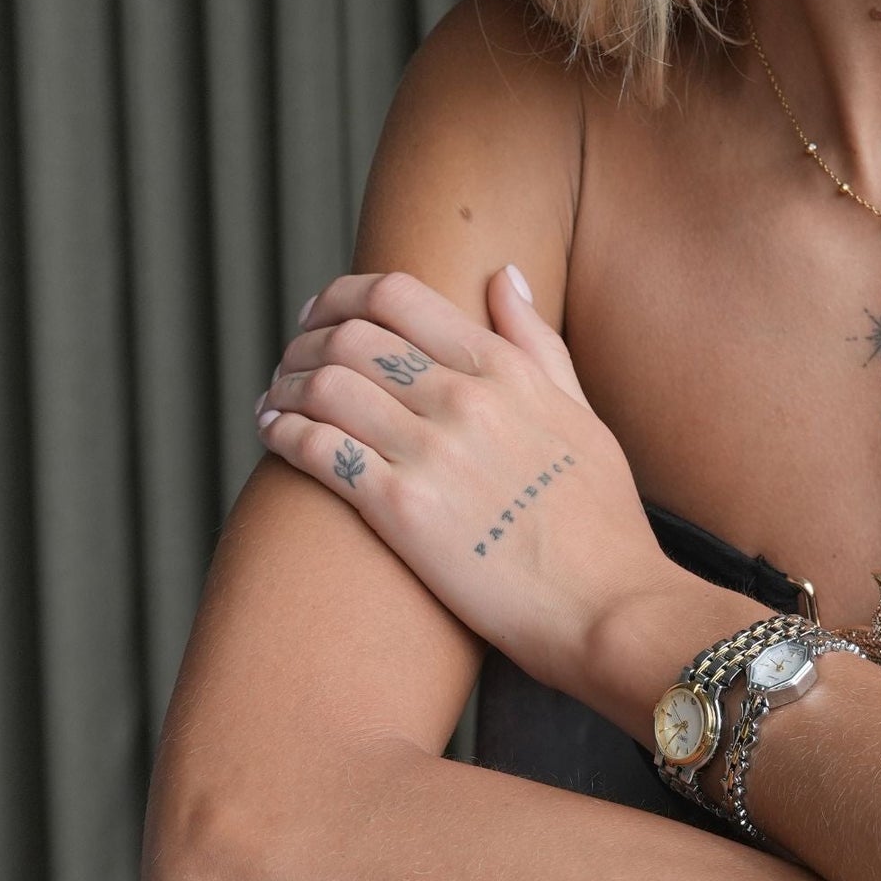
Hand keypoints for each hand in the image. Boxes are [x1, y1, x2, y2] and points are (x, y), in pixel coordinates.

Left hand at [253, 265, 678, 696]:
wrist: (607, 604)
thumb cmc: (601, 519)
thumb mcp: (580, 413)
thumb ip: (537, 342)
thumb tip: (505, 275)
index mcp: (506, 368)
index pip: (398, 294)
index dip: (342, 296)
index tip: (322, 315)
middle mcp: (465, 398)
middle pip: (350, 336)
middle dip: (305, 342)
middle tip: (291, 362)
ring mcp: (431, 451)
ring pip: (324, 385)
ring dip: (285, 385)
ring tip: (275, 399)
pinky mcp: (401, 511)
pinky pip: (317, 449)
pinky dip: (282, 431)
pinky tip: (273, 433)